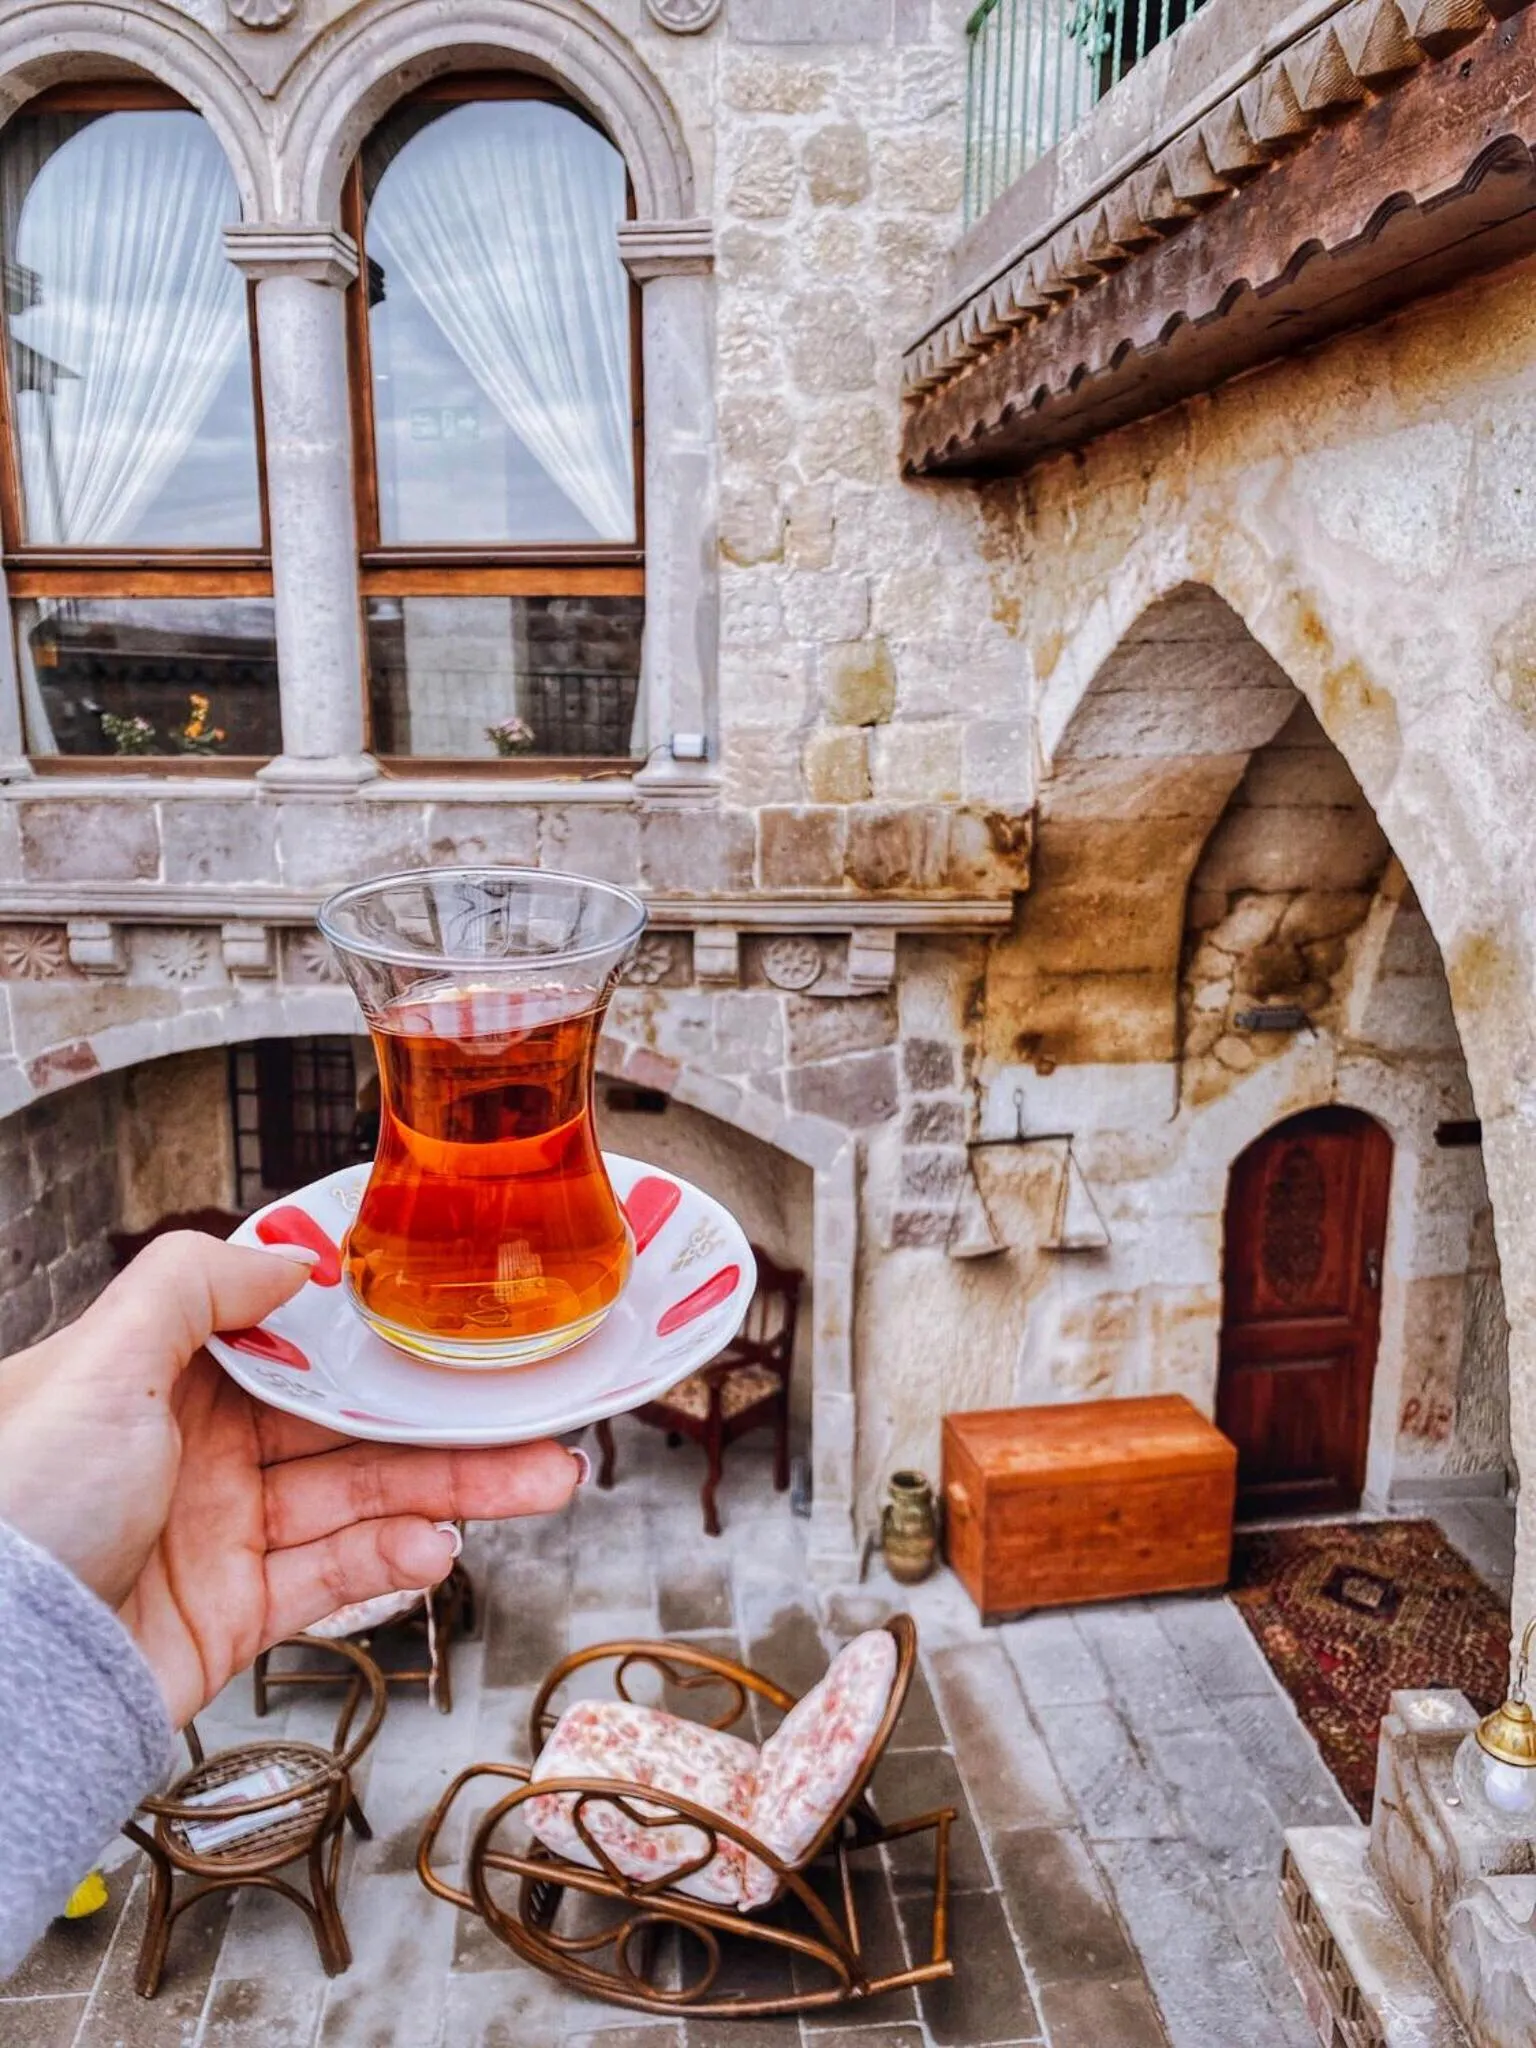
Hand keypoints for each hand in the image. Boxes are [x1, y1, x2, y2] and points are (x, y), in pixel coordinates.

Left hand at [0, 1232, 581, 1725]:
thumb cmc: (19, 1512)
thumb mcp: (97, 1366)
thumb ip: (194, 1286)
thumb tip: (287, 1258)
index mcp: (161, 1377)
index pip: (290, 1338)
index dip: (373, 1330)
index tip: (450, 1317)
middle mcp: (195, 1449)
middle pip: (346, 1420)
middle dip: (445, 1416)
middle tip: (534, 1412)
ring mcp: (220, 1532)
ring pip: (362, 1495)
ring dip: (454, 1487)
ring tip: (537, 1480)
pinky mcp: (235, 1611)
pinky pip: (335, 1574)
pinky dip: (394, 1559)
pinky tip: (440, 1545)